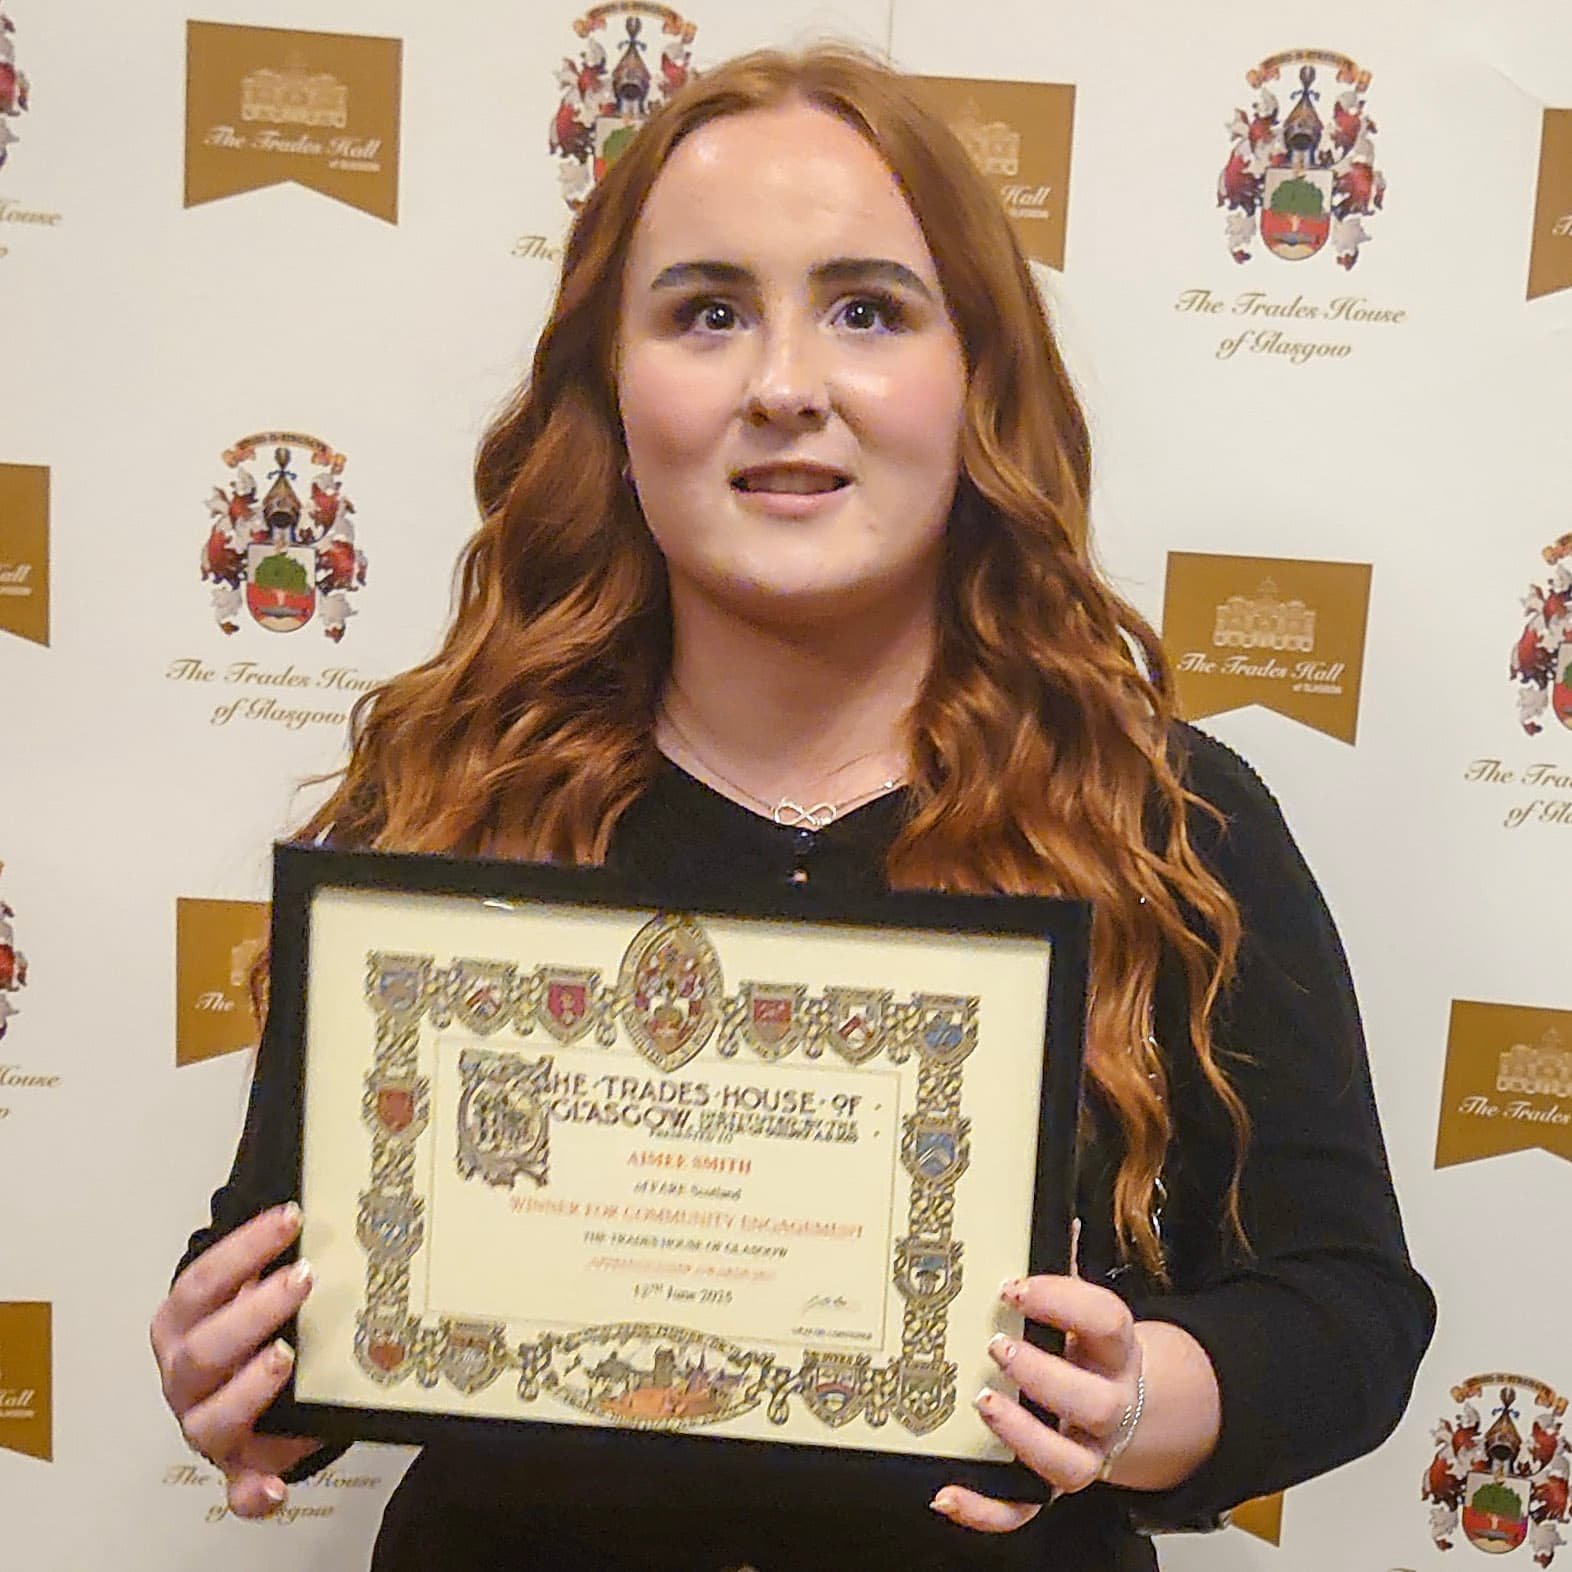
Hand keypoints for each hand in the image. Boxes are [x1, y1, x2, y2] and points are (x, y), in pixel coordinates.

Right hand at [150, 1203, 322, 1516]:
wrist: (243, 1387)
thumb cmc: (247, 1330)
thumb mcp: (248, 1289)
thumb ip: (271, 1258)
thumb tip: (315, 1210)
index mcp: (182, 1326)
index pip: (200, 1283)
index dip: (243, 1249)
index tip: (289, 1220)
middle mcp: (185, 1376)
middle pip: (202, 1349)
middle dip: (253, 1311)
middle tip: (302, 1280)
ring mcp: (206, 1424)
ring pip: (211, 1416)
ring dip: (250, 1388)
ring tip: (286, 1360)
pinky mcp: (237, 1465)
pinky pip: (238, 1488)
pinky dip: (253, 1492)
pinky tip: (274, 1487)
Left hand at [931, 1275, 1142, 1533]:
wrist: (1130, 1407)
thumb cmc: (1091, 1349)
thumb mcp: (1086, 1310)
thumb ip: (1066, 1269)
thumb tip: (1054, 1215)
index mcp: (1115, 1350)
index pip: (1105, 1321)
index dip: (1062, 1301)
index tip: (1013, 1286)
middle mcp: (1108, 1404)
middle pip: (1091, 1401)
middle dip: (1042, 1374)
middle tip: (997, 1346)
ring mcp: (1084, 1450)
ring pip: (1068, 1464)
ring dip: (1023, 1436)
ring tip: (983, 1403)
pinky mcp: (1055, 1485)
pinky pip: (1026, 1510)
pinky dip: (986, 1510)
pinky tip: (947, 1493)